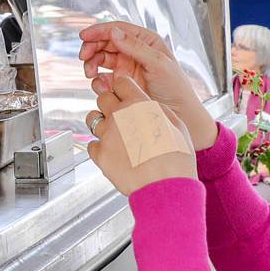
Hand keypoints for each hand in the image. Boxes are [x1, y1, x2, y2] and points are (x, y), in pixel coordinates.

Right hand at [78, 21, 217, 149]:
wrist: (179, 116)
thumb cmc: (176, 88)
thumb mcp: (159, 63)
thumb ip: (135, 47)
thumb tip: (114, 33)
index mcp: (146, 42)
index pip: (118, 30)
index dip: (99, 31)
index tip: (85, 36)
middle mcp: (134, 52)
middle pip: (105, 43)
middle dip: (92, 47)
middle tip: (84, 56)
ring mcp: (125, 68)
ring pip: (100, 59)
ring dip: (91, 63)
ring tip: (90, 72)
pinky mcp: (119, 84)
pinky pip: (101, 78)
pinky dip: (97, 80)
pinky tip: (102, 86)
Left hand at [86, 75, 196, 195]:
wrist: (166, 188)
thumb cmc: (175, 160)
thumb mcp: (177, 126)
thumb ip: (157, 110)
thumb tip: (146, 104)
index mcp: (139, 105)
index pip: (121, 82)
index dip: (124, 89)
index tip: (125, 95)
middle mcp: (119, 116)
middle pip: (103, 98)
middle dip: (111, 104)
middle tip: (120, 116)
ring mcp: (107, 135)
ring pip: (92, 119)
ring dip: (102, 124)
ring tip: (115, 134)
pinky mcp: (99, 154)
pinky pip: (92, 144)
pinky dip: (100, 147)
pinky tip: (113, 153)